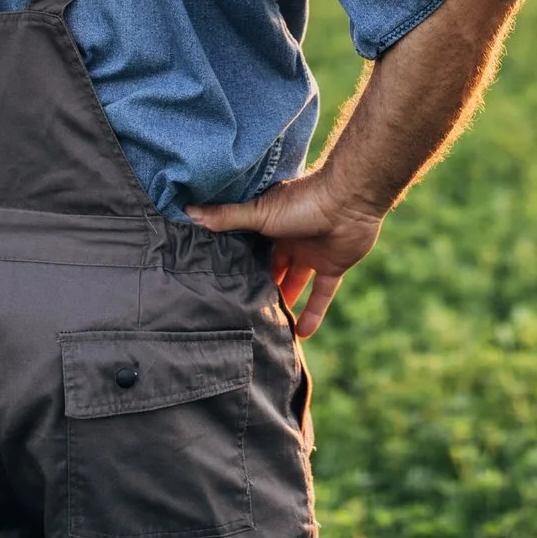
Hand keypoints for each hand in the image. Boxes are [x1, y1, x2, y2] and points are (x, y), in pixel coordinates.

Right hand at [189, 172, 384, 336]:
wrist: (349, 201)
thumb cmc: (302, 202)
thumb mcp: (258, 213)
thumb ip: (226, 217)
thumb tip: (187, 212)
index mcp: (271, 224)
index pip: (251, 248)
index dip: (239, 264)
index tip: (221, 284)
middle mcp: (290, 239)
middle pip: (272, 268)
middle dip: (260, 286)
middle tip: (241, 310)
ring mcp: (312, 253)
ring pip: (295, 282)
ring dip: (285, 302)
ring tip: (266, 326)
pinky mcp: (333, 267)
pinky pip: (322, 294)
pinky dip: (314, 313)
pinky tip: (302, 336)